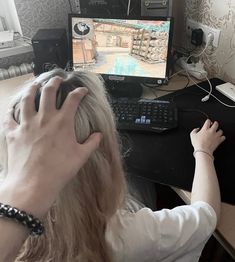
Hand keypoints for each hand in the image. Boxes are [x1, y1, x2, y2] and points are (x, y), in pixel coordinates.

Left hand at [1, 76, 101, 216]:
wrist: (34, 184)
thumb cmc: (60, 170)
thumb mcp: (81, 156)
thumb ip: (92, 143)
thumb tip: (99, 135)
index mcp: (62, 122)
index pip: (73, 100)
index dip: (79, 93)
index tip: (83, 91)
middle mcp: (44, 118)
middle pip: (48, 92)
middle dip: (54, 82)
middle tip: (57, 79)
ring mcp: (27, 124)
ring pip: (28, 99)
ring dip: (32, 89)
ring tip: (34, 84)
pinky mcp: (13, 133)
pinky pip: (10, 116)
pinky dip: (11, 109)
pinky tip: (12, 106)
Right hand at [190, 119, 224, 154]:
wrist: (203, 150)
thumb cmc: (198, 143)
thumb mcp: (192, 135)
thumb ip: (194, 130)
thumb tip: (197, 129)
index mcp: (205, 129)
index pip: (208, 121)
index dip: (208, 121)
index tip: (208, 122)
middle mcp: (211, 131)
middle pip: (216, 124)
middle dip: (215, 123)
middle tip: (214, 124)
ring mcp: (216, 135)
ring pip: (220, 130)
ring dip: (219, 131)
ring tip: (217, 132)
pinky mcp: (219, 140)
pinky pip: (223, 137)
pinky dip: (222, 137)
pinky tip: (219, 138)